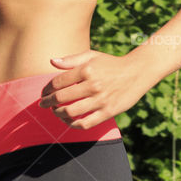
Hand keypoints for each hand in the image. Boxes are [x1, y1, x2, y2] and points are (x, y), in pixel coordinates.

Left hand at [38, 50, 156, 129]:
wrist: (137, 72)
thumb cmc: (111, 64)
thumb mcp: (92, 56)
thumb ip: (71, 60)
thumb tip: (51, 62)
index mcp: (87, 69)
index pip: (59, 82)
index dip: (47, 89)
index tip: (43, 92)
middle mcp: (93, 85)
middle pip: (62, 98)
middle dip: (48, 102)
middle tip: (43, 104)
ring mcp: (100, 100)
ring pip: (71, 112)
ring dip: (58, 114)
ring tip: (55, 112)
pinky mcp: (108, 112)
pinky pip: (86, 123)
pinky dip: (73, 124)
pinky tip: (68, 121)